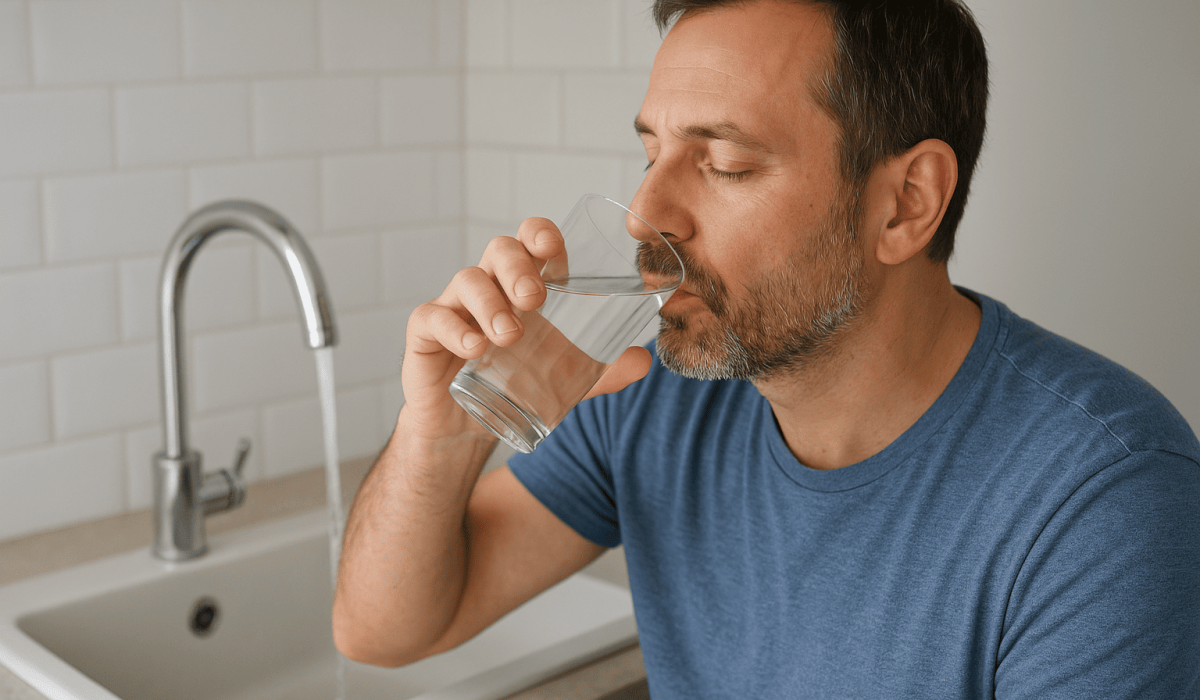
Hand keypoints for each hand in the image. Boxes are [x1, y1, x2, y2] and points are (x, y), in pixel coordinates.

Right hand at [400, 218, 651, 438]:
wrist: (466, 427)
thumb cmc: (516, 384)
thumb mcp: (564, 379)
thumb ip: (602, 371)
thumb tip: (644, 361)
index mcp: (523, 285)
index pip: (530, 242)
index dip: (540, 234)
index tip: (554, 249)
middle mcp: (490, 287)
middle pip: (499, 250)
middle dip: (518, 266)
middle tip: (536, 299)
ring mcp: (455, 306)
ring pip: (467, 279)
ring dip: (491, 303)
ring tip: (509, 336)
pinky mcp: (425, 333)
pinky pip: (433, 317)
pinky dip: (454, 328)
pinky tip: (473, 349)